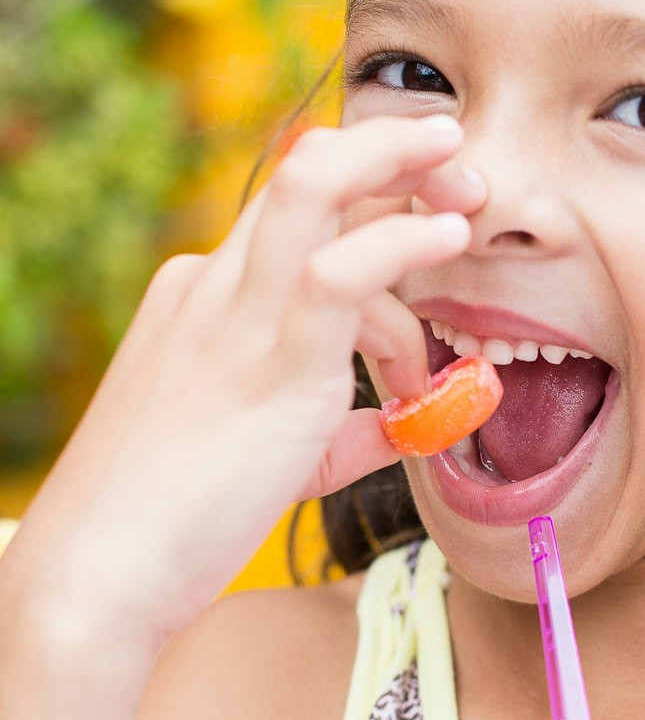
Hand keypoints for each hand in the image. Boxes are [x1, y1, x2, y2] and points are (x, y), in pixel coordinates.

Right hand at [7, 114, 483, 645]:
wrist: (103, 570)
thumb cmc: (175, 520)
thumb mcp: (273, 456)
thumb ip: (340, 429)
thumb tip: (397, 426)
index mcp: (204, 296)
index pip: (293, 210)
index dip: (367, 186)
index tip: (430, 202)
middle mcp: (213, 285)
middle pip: (305, 171)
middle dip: (389, 149)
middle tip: (459, 162)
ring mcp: (236, 314)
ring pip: (316, 186)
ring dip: (400, 165)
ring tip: (467, 187)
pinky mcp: (272, 359)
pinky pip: (343, 270)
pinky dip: (404, 243)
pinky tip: (449, 237)